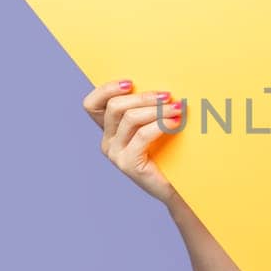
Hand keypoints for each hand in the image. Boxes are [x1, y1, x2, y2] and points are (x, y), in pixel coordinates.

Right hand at [82, 79, 184, 206]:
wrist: (177, 187)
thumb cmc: (168, 154)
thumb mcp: (153, 126)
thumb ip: (147, 108)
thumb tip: (159, 86)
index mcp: (109, 130)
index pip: (92, 105)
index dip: (106, 89)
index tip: (130, 83)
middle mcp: (107, 142)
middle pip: (114, 107)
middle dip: (143, 97)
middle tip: (167, 96)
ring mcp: (115, 153)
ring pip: (130, 118)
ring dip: (156, 110)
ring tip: (178, 108)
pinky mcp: (128, 163)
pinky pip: (142, 135)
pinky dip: (161, 125)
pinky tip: (176, 123)